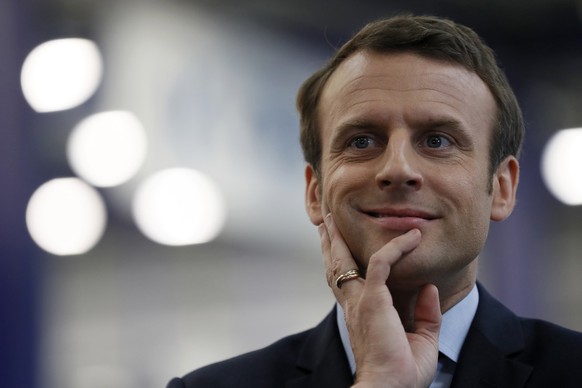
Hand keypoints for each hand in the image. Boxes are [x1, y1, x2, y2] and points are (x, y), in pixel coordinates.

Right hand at [319, 214, 440, 387]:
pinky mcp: (374, 299)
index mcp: (360, 314)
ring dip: (339, 237)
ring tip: (332, 220)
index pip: (345, 282)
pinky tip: (411, 237)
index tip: (338, 247)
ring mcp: (361, 300)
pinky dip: (397, 247)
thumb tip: (429, 287)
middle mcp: (354, 304)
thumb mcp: (421, 339)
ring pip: (345, 259)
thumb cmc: (402, 375)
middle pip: (336, 266)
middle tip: (325, 224)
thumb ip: (425, 313)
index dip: (341, 262)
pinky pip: (383, 262)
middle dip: (329, 243)